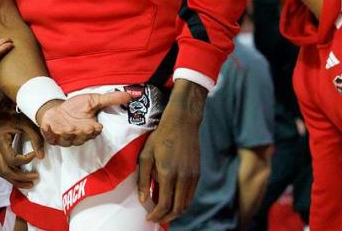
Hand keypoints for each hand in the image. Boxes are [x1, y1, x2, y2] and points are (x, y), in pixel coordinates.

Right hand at [0, 101, 44, 188]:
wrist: (5, 103)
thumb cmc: (16, 110)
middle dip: (20, 178)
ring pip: (2, 172)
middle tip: (35, 178)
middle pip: (4, 171)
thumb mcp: (27, 122)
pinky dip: (13, 173)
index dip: (25, 160)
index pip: (11, 159)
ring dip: (16, 179)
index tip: (36, 154)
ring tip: (31, 183)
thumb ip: (35, 138)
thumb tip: (41, 157)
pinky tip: (23, 176)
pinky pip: (3, 166)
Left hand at [36, 90, 130, 146]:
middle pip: (81, 138)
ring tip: (68, 127)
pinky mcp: (52, 136)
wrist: (57, 110)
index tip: (98, 126)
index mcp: (88, 129)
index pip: (93, 132)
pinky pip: (50, 137)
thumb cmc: (76, 107)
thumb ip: (110, 99)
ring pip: (67, 140)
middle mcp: (77, 136)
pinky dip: (48, 132)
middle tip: (85, 127)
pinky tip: (47, 126)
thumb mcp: (93, 100)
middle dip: (83, 133)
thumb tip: (129, 95)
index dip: (95, 131)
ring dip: (68, 134)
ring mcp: (64, 137)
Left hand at [139, 80, 205, 222]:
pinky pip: (190, 195)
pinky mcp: (198, 173)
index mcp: (168, 173)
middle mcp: (183, 177)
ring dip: (175, 212)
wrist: (183, 122)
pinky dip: (182, 202)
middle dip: (166, 217)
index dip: (156, 215)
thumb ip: (144, 178)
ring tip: (163, 211)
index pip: (164, 204)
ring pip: (186, 204)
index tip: (149, 218)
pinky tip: (172, 200)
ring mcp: (193, 176)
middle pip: (177, 208)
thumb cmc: (160, 136)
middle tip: (155, 219)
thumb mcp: (146, 154)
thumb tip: (143, 200)